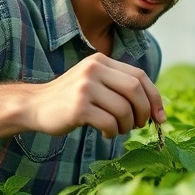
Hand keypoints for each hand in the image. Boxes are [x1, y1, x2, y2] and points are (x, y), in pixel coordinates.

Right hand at [27, 53, 164, 137]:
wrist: (34, 106)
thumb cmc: (70, 99)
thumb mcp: (93, 82)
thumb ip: (118, 86)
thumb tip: (153, 106)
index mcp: (101, 60)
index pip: (139, 76)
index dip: (154, 97)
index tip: (159, 116)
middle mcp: (93, 69)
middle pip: (135, 90)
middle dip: (143, 112)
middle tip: (138, 125)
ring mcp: (85, 87)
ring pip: (123, 109)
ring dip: (126, 126)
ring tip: (117, 130)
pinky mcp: (78, 107)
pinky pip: (109, 122)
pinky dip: (112, 132)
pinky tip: (105, 133)